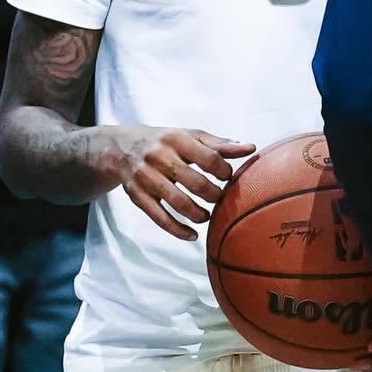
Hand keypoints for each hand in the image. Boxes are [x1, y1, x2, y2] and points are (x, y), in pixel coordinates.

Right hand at [106, 126, 255, 242]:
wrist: (121, 148)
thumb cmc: (166, 142)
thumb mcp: (189, 136)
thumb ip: (219, 144)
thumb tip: (250, 149)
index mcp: (176, 139)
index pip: (208, 158)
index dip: (224, 171)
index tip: (228, 177)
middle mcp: (159, 156)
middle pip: (195, 182)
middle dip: (214, 195)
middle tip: (222, 199)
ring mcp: (146, 177)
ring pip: (178, 203)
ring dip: (199, 214)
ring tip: (208, 216)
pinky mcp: (137, 196)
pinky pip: (159, 218)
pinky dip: (178, 230)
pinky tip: (193, 235)